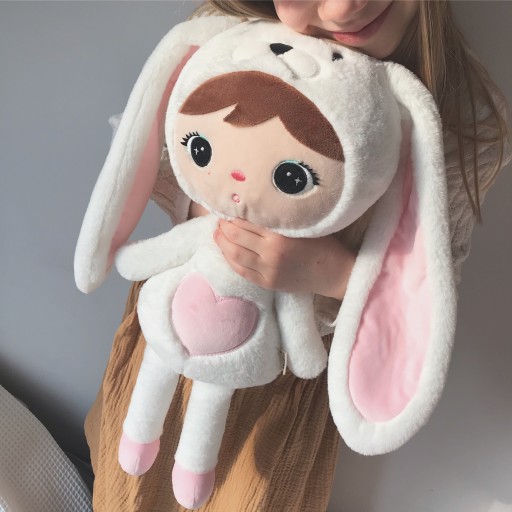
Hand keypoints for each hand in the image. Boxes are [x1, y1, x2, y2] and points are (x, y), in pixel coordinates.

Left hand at [214, 218, 354, 299]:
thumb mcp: (302, 224)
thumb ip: (278, 218)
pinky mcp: (267, 283)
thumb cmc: (321, 244)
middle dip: (223, 225)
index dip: (234, 212)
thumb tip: (252, 206)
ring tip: (218, 232)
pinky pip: (241, 270)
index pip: (247, 220)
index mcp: (281, 235)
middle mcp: (271, 253)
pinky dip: (229, 259)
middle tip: (220, 217)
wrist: (334, 273)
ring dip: (222, 242)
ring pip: (234, 254)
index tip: (229, 204)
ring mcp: (268, 271)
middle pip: (236, 236)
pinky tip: (226, 250)